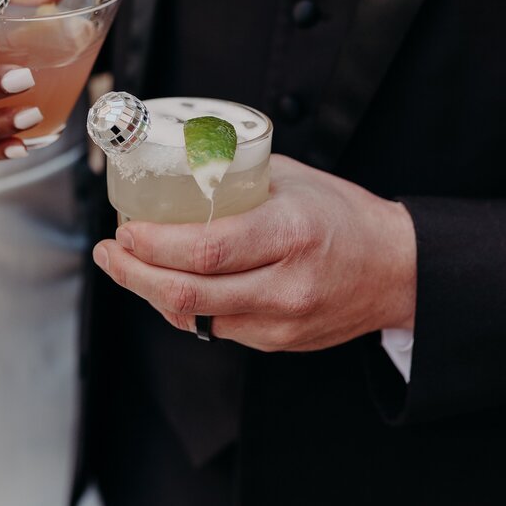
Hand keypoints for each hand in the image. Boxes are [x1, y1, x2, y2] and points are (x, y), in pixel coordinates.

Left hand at [93, 155, 416, 350]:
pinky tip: (167, 284)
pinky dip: (184, 306)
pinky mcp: (279, 342)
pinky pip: (216, 328)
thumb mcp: (293, 180)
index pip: (206, 250)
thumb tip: (175, 162)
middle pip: (189, 294)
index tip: (125, 230)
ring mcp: (282, 322)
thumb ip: (236, 176)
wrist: (397, 270)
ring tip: (126, 265)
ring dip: (151, 292)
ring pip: (196, 317)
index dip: (154, 246)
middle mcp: (285, 285)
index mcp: (289, 234)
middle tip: (109, 252)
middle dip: (134, 275)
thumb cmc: (343, 216)